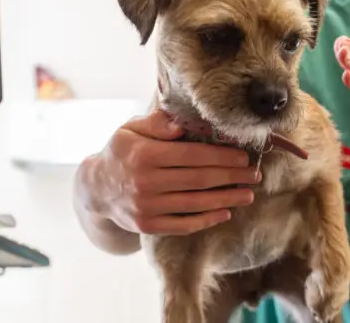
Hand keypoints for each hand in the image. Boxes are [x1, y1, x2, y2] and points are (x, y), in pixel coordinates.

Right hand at [85, 110, 260, 235]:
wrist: (95, 188)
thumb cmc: (122, 152)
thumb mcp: (131, 129)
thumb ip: (157, 123)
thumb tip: (182, 124)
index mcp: (145, 154)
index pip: (192, 155)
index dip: (221, 157)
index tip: (243, 156)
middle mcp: (145, 182)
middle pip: (199, 179)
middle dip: (232, 177)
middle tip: (254, 175)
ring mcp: (146, 207)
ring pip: (195, 203)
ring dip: (226, 199)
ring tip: (248, 195)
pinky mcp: (147, 226)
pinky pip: (183, 224)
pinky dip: (206, 220)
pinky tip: (225, 213)